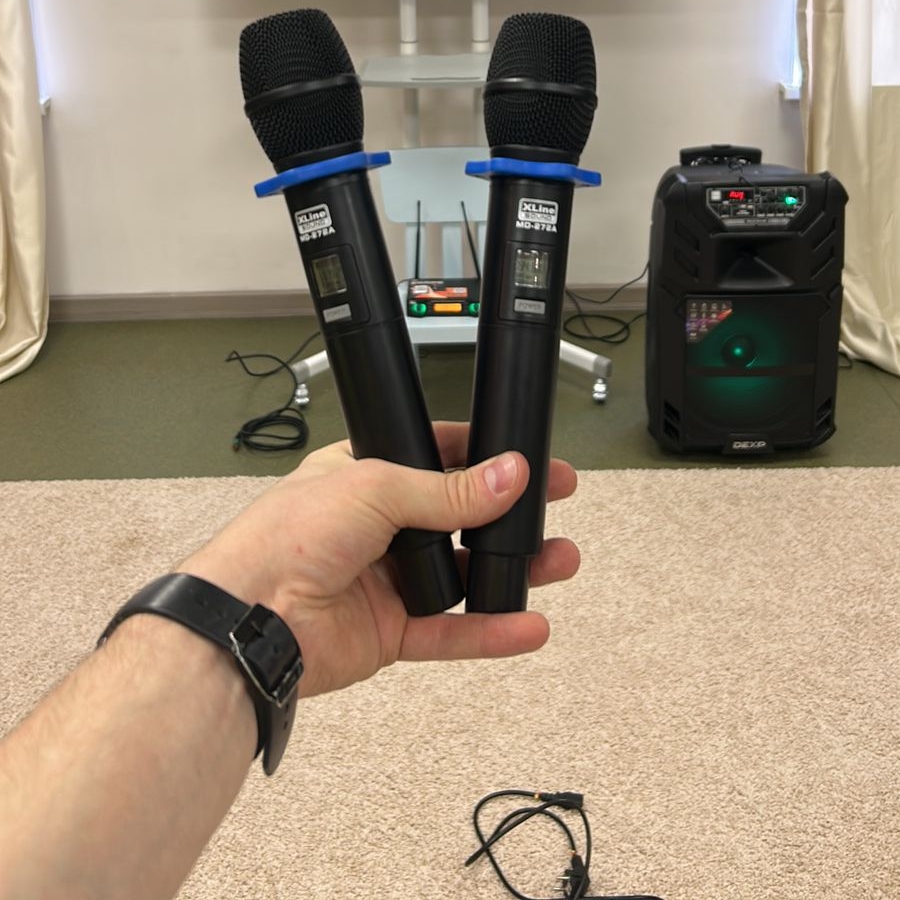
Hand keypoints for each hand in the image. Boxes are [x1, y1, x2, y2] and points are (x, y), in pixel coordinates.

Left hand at [183, 423, 578, 698]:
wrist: (250, 616)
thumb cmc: (284, 537)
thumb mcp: (375, 488)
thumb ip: (447, 489)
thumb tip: (508, 476)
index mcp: (364, 475)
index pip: (436, 457)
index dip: (485, 458)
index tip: (530, 460)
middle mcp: (376, 526)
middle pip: (459, 517)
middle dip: (510, 515)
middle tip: (557, 507)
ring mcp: (385, 580)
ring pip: (464, 575)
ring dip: (511, 571)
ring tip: (559, 562)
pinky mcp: (389, 632)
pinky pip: (450, 631)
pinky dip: (490, 631)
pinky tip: (527, 625)